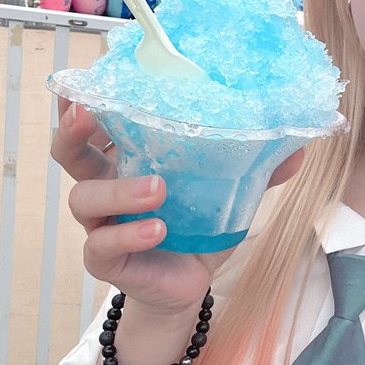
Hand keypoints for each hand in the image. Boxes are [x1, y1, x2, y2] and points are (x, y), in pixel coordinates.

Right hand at [51, 99, 303, 316]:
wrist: (190, 285)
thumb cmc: (198, 227)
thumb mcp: (229, 193)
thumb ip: (257, 169)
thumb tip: (297, 145)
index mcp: (128, 158)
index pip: (97, 122)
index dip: (83, 99)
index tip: (87, 80)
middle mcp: (105, 185)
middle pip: (67, 152)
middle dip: (71, 129)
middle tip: (87, 114)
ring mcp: (100, 223)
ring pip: (83, 198)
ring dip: (118, 190)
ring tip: (157, 188)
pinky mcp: (106, 258)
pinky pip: (103, 244)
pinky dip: (130, 234)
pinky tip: (157, 229)